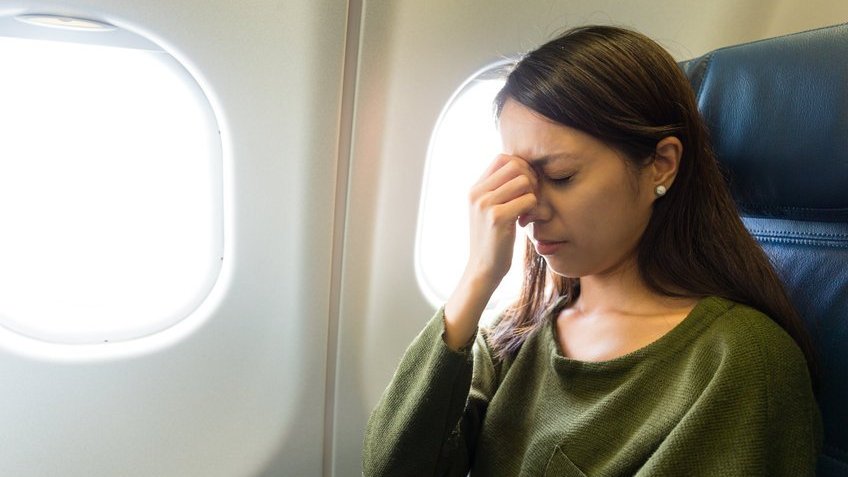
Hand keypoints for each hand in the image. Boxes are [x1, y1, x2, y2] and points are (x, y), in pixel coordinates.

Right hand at [442, 154, 536, 349]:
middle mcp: (477, 193)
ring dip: (534, 195)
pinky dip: (535, 210)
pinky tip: (527, 223)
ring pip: (524, 181)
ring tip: (530, 212)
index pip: (503, 158)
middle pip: (516, 165)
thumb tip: (522, 168)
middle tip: (532, 199)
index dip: (521, 167)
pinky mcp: (497, 218)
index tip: (526, 187)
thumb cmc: (492, 241)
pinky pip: (528, 200)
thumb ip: (498, 190)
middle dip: (531, 179)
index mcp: (474, 189)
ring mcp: (485, 204)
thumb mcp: (488, 211)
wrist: (482, 270)